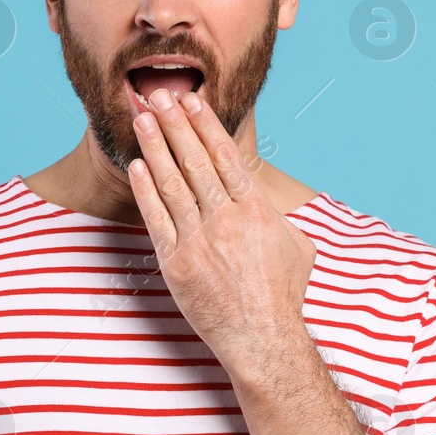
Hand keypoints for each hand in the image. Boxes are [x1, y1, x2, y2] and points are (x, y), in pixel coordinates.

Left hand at [126, 86, 316, 371]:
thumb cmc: (283, 295)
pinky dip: (146, 190)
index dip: (206, 124)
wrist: (263, 339)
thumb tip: (268, 201)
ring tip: (142, 118)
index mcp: (257, 210)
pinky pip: (157, 219)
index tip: (192, 100)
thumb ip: (278, 216)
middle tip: (159, 95)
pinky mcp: (177, 264)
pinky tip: (138, 166)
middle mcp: (227, 219)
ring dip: (156, 147)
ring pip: (173, 183)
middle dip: (176, 124)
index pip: (226, 155)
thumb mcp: (298, 246)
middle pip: (196, 160)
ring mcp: (200, 241)